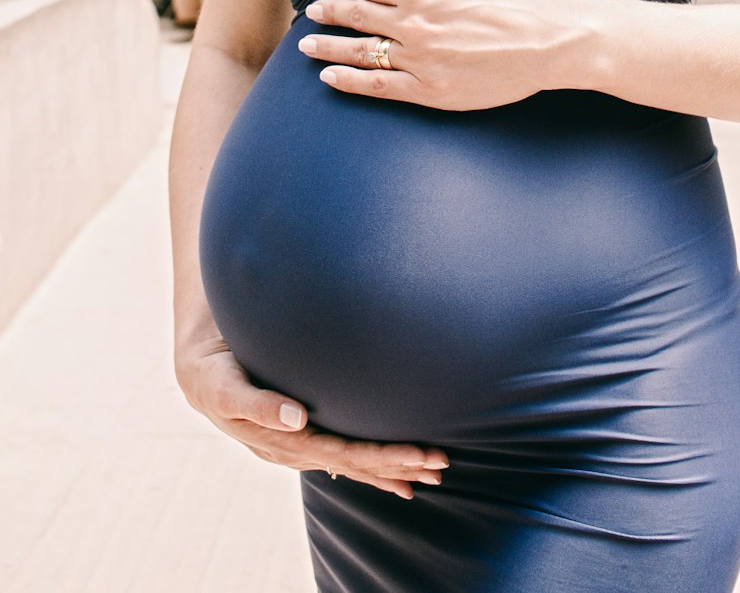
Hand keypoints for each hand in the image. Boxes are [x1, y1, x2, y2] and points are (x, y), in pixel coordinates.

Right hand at [176, 337, 448, 497]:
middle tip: (442, 464)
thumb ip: (257, 403)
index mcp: (282, 441)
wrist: (194, 370)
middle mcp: (294, 448)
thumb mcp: (224, 384)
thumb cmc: (211, 371)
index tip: (420, 456)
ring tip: (429, 473)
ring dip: (390, 466)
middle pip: (355, 462)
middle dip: (399, 464)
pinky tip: (390, 472)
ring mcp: (297, 442)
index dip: (383, 458)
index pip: (344, 455)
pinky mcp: (298, 430)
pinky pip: (339, 450)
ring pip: (351, 460)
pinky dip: (367, 462)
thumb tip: (297, 418)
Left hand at [297, 0, 587, 111]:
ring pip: (359, 52)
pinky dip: (349, 82)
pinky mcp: (431, 91)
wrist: (552, 38)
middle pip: (357, 17)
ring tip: (306, 47)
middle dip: (329, 14)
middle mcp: (413, 22)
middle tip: (311, 15)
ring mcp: (419, 59)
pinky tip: (329, 79)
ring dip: (328, 48)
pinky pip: (378, 86)